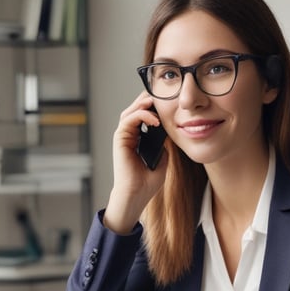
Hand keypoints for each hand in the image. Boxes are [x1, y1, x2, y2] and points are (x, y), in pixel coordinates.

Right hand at [104, 92, 168, 234]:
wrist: (137, 194)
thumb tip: (170, 131)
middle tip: (161, 95)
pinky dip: (141, 116)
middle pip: (135, 109)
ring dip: (143, 104)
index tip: (168, 103)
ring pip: (130, 111)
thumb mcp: (162, 158)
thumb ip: (163, 143)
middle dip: (147, 100)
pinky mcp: (119, 139)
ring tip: (157, 102)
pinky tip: (154, 120)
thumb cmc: (148, 182)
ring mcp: (123, 137)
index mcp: (138, 139)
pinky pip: (128, 120)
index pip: (144, 116)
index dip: (154, 107)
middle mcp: (129, 135)